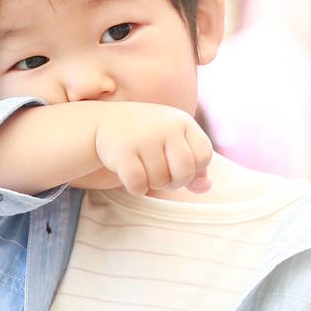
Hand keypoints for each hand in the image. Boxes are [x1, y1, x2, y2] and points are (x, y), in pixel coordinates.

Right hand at [92, 102, 212, 196]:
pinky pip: (138, 183)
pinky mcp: (122, 150)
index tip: (177, 165)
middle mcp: (165, 126)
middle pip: (184, 172)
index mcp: (182, 122)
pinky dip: (136, 188)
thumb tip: (204, 188)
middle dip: (175, 182)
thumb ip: (195, 166)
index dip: (194, 169)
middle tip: (162, 175)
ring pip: (160, 181)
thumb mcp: (175, 143)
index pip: (203, 156)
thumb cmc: (149, 137)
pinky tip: (132, 178)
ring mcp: (143, 137)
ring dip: (153, 184)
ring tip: (145, 170)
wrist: (106, 122)